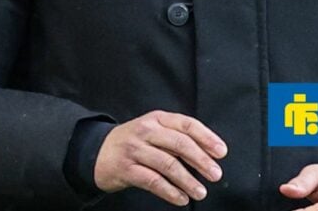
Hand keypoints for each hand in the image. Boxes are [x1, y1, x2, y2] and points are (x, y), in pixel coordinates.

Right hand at [94, 110, 227, 205]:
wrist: (96, 152)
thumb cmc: (135, 142)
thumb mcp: (154, 130)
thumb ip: (177, 136)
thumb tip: (209, 152)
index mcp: (158, 118)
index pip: (188, 125)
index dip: (207, 138)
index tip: (221, 152)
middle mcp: (146, 131)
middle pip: (180, 144)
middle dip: (201, 160)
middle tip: (215, 174)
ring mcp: (134, 150)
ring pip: (167, 164)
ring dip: (188, 180)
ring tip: (200, 191)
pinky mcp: (126, 169)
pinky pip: (152, 181)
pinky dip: (170, 191)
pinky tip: (180, 198)